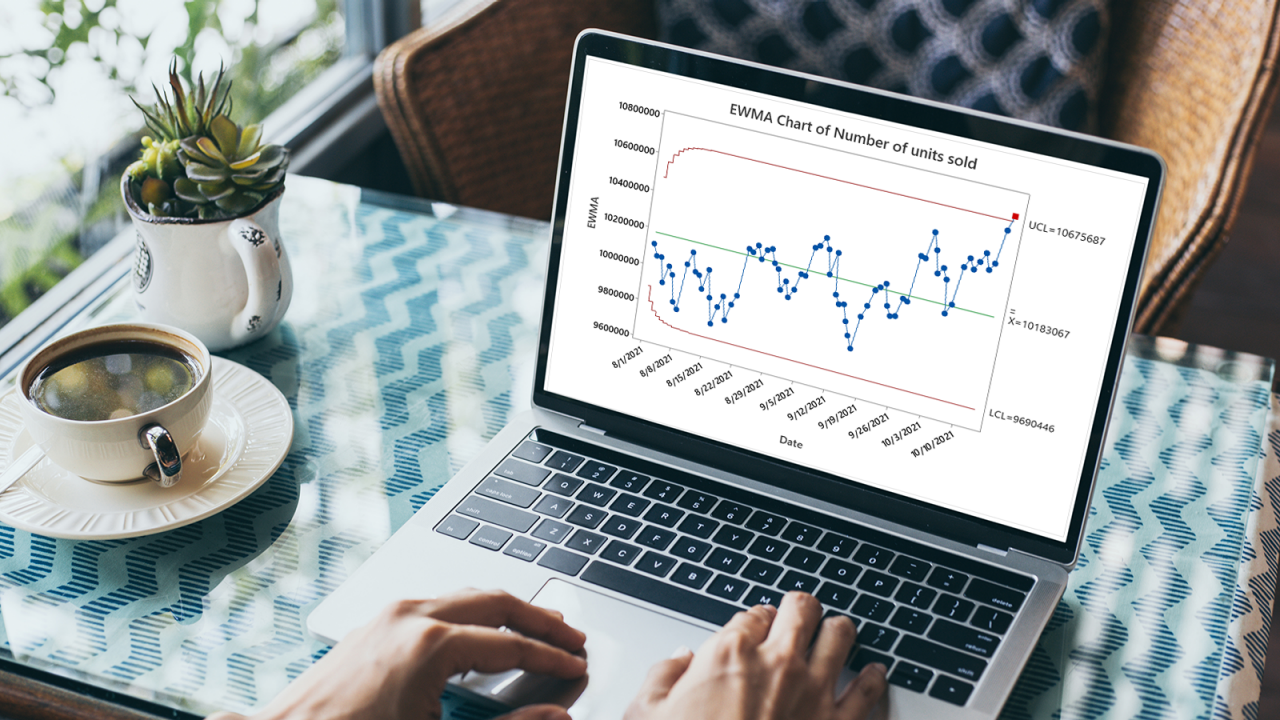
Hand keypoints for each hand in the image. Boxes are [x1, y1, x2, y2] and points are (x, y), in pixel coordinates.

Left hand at [212, 589, 586, 719]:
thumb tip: (555, 718)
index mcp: (432, 645)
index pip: (513, 644)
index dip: (552, 657)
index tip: (576, 667)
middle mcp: (412, 616)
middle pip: (497, 602)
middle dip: (540, 620)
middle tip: (572, 637)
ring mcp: (390, 615)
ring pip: (467, 596)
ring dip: (507, 612)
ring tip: (537, 630)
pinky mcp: (375, 623)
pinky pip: (438, 604)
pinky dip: (474, 614)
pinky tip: (484, 634)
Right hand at [624, 592, 886, 719]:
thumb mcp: (646, 713)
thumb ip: (662, 678)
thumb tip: (678, 661)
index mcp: (730, 654)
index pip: (752, 614)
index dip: (754, 621)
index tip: (754, 630)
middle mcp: (778, 663)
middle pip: (802, 609)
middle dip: (800, 610)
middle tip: (798, 618)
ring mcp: (814, 692)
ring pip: (841, 634)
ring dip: (837, 633)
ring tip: (835, 636)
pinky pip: (870, 691)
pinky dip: (874, 680)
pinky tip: (875, 676)